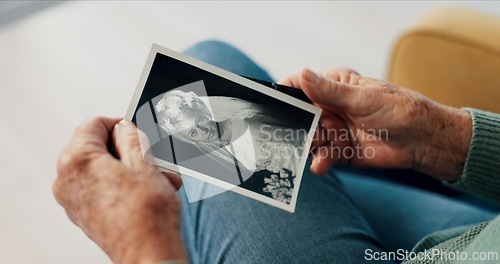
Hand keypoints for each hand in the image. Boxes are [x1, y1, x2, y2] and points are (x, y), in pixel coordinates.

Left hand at [53, 117, 186, 263]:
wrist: (148, 253)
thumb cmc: (146, 214)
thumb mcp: (144, 162)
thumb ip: (130, 136)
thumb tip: (124, 128)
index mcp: (76, 160)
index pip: (93, 124)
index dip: (119, 123)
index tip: (136, 130)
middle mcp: (66, 179)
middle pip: (96, 147)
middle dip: (129, 150)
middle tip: (154, 157)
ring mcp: (72, 199)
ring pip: (102, 168)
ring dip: (131, 168)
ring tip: (159, 177)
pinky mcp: (82, 213)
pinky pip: (100, 186)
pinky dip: (122, 183)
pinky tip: (147, 190)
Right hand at [281, 68, 471, 180]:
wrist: (422, 141)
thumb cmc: (398, 109)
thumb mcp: (362, 97)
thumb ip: (330, 90)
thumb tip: (302, 73)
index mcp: (333, 86)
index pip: (301, 86)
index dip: (284, 93)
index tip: (270, 103)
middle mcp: (329, 108)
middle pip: (299, 116)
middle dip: (292, 125)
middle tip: (284, 133)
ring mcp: (333, 130)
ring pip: (308, 138)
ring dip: (306, 145)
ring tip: (310, 148)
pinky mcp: (339, 152)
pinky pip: (321, 157)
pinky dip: (319, 162)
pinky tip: (320, 164)